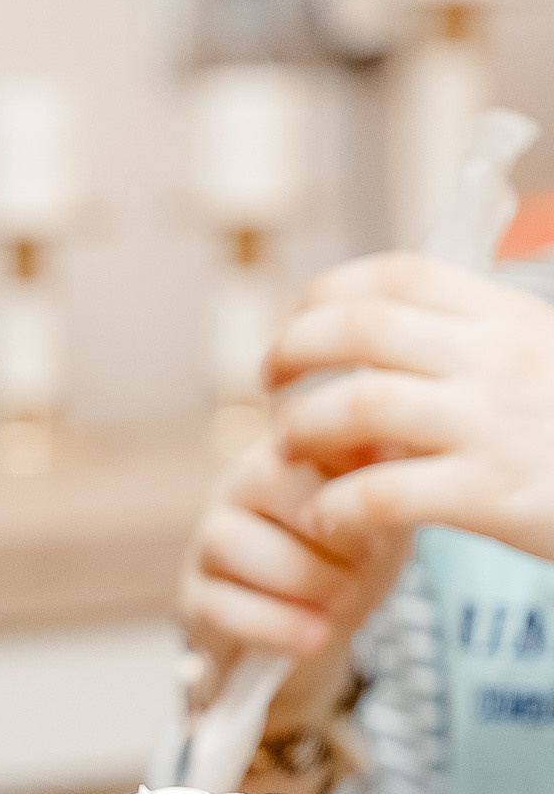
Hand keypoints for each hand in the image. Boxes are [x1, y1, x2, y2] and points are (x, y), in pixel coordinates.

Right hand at [178, 429, 408, 732]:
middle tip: (368, 558)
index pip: (306, 430)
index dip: (351, 470)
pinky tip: (316, 636)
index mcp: (289, 451)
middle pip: (263, 479)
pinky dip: (275, 625)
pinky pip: (218, 606)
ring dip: (299, 576)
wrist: (323, 627)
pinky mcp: (195, 599)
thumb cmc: (356, 555)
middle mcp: (238, 485)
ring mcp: (209, 542)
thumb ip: (392, 473)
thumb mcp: (386, 510)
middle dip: (325, 524)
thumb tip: (393, 439)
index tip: (386, 510)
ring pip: (229, 540)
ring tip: (344, 598)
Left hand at [267, 252, 553, 563]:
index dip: (327, 293)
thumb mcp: (546, 359)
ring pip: (361, 405)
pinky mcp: (493, 497)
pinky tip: (327, 517)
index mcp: (509, 318)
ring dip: (303, 428)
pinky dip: (337, 504)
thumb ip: (481, 341)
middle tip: (267, 382)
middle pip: (362, 329)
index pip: (398, 277)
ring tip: (285, 452)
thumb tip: (398, 324)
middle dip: (293, 351)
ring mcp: (495, 426)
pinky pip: (383, 492)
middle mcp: (498, 359)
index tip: (295, 321)